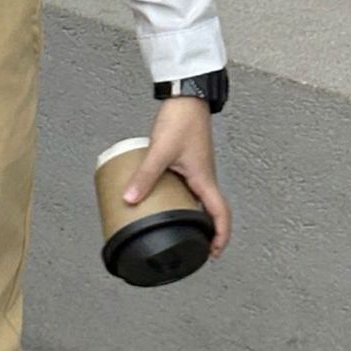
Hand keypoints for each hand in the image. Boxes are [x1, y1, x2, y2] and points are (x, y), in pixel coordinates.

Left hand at [121, 96, 232, 256]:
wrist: (186, 97)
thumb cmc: (182, 120)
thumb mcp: (160, 151)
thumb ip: (145, 175)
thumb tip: (129, 199)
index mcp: (205, 179)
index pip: (221, 214)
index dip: (221, 236)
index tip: (213, 253)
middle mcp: (204, 177)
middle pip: (211, 211)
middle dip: (205, 231)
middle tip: (194, 246)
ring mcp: (197, 170)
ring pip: (199, 199)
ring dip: (192, 215)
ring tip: (177, 228)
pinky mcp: (188, 162)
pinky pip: (187, 187)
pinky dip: (180, 198)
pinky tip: (163, 198)